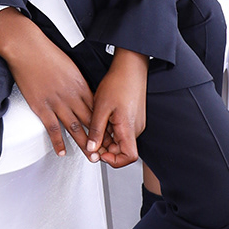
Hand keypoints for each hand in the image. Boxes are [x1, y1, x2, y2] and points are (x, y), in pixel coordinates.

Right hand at [0, 8, 94, 158]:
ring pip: (74, 128)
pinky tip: (62, 151)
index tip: (109, 134)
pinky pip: (52, 128)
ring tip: (90, 157)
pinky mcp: (41, 107)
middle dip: (99, 138)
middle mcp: (71, 95)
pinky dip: (58, 141)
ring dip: (84, 144)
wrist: (27, 49)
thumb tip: (83, 93)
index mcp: (80, 85)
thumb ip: (77, 82)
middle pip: (89, 121)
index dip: (104, 124)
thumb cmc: (46, 53)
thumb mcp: (70, 66)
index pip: (97, 109)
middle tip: (106, 151)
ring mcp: (56, 102)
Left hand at [87, 49, 147, 168]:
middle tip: (92, 140)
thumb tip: (91, 148)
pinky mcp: (133, 118)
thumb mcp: (101, 108)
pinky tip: (103, 120)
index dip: (114, 160)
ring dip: (107, 138)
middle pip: (122, 150)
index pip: (129, 157)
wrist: (130, 67)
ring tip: (97, 125)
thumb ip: (96, 131)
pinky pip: (122, 131)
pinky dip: (111, 130)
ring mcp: (136, 123)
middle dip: (106, 148)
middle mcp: (136, 128)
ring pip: (120, 140)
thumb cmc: (119, 83)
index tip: (100, 154)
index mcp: (129, 128)